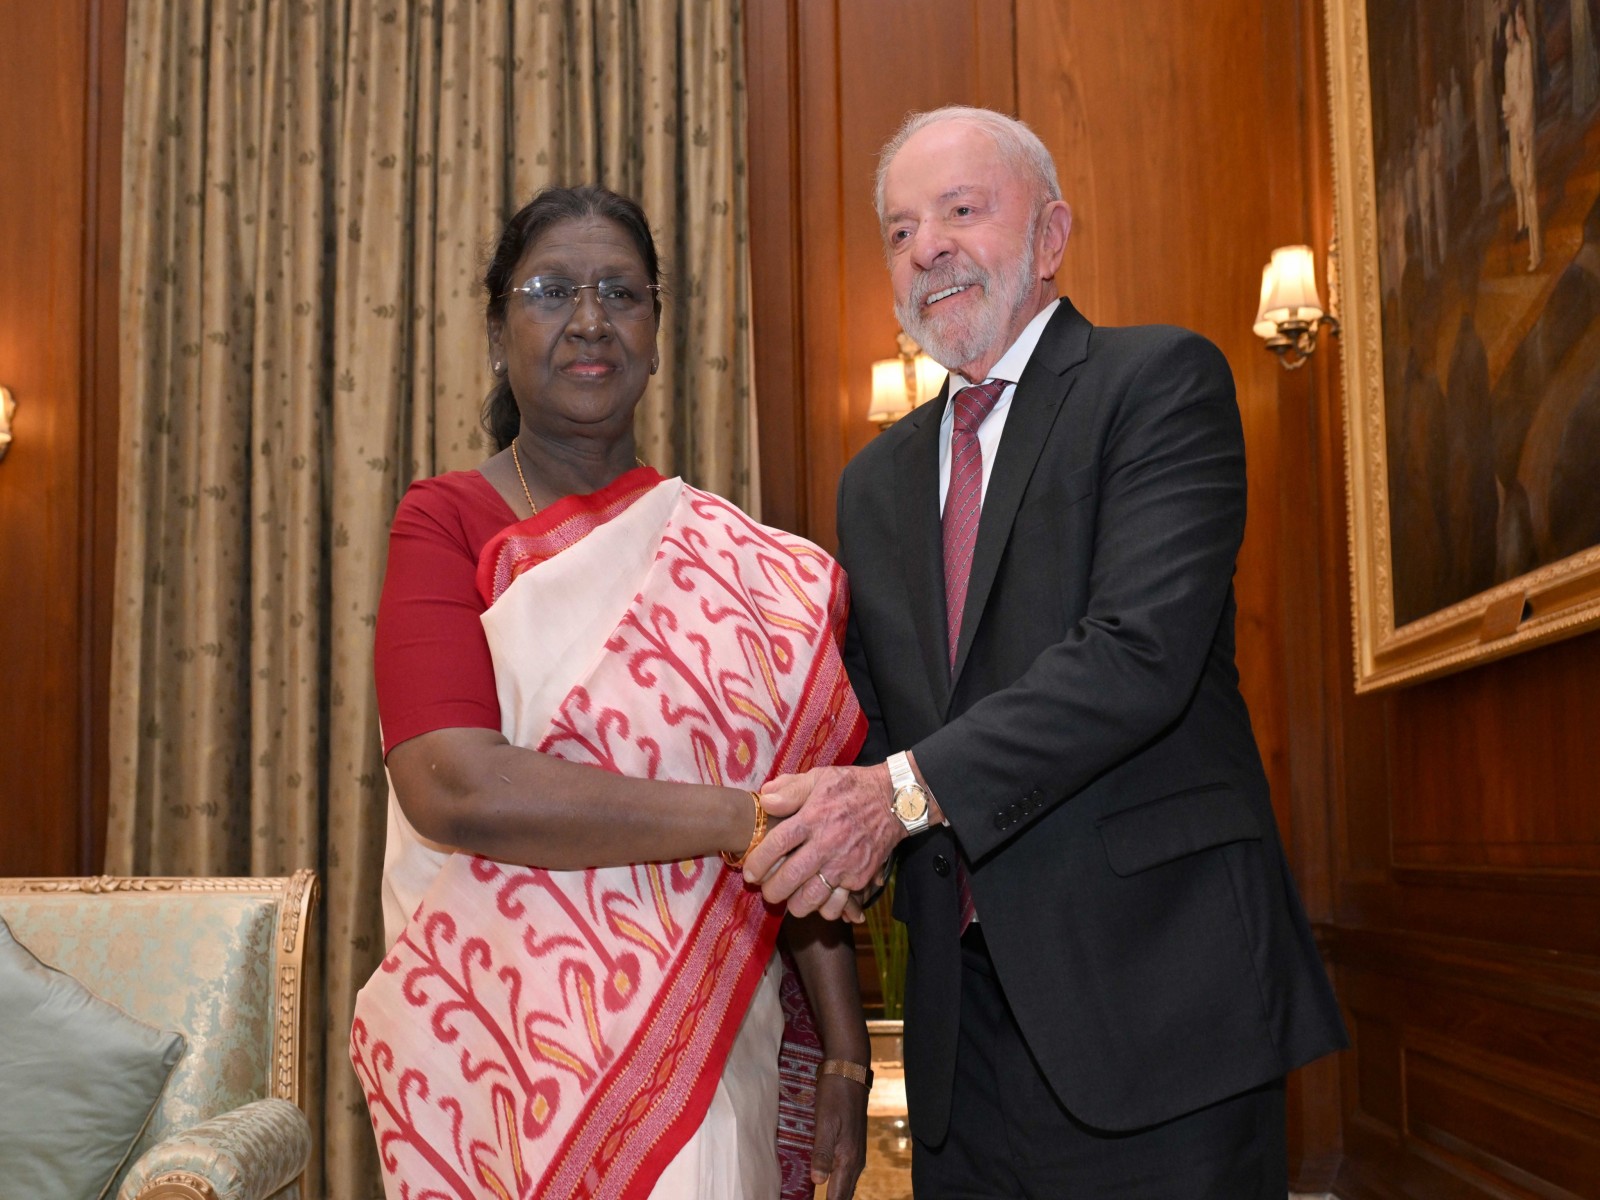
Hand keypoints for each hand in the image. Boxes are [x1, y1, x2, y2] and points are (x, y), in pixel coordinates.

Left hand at [744, 765, 901, 917]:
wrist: (893, 800)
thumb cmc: (851, 787)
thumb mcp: (819, 777)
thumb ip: (789, 789)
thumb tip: (764, 800)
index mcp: (813, 817)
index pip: (777, 845)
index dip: (758, 863)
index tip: (750, 873)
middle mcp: (827, 843)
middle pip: (789, 878)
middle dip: (771, 890)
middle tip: (767, 891)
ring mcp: (844, 863)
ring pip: (812, 898)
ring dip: (795, 904)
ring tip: (790, 900)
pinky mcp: (860, 877)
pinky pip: (836, 903)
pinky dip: (823, 909)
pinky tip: (817, 902)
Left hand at [810, 1072, 867, 1198]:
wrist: (849, 1072)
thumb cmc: (835, 1095)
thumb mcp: (825, 1122)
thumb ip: (822, 1153)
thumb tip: (818, 1182)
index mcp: (848, 1158)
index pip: (838, 1196)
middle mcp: (856, 1159)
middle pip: (845, 1194)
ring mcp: (856, 1152)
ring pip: (847, 1183)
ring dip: (836, 1194)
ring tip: (820, 1196)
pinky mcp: (853, 1144)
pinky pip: (847, 1172)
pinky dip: (838, 1182)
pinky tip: (828, 1180)